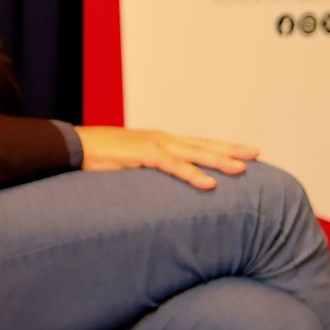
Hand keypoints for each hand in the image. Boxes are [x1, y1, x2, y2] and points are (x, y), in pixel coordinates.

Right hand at [75, 126, 260, 189]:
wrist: (73, 146)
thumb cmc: (99, 158)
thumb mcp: (131, 164)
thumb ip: (149, 172)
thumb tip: (163, 190)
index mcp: (160, 141)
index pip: (197, 143)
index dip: (221, 147)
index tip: (244, 151)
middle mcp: (161, 139)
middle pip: (202, 144)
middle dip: (230, 149)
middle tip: (256, 153)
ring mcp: (153, 145)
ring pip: (194, 153)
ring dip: (219, 161)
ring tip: (243, 169)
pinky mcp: (142, 155)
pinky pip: (173, 166)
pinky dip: (192, 175)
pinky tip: (209, 185)